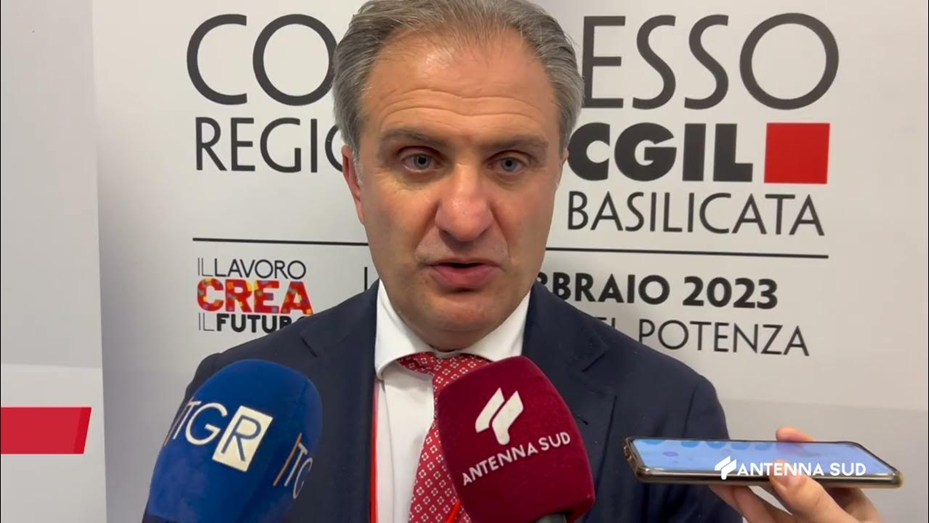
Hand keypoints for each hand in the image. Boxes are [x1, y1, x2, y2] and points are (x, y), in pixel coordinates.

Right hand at [710, 427, 881, 521]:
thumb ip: (813, 502)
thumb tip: (781, 468)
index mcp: (851, 505)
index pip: (830, 468)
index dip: (806, 448)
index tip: (781, 435)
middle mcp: (824, 514)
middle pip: (794, 482)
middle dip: (766, 465)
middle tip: (741, 451)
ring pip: (772, 502)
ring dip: (747, 484)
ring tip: (723, 469)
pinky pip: (764, 519)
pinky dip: (746, 504)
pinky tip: (732, 491)